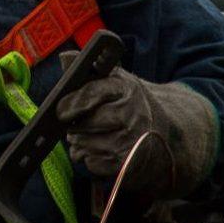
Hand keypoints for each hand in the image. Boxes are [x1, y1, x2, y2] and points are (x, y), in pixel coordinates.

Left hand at [54, 67, 218, 200]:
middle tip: (81, 122)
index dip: (69, 103)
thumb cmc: (129, 104)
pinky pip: (90, 163)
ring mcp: (131, 142)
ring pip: (82, 144)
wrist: (163, 133)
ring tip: (94, 135)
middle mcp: (133, 115)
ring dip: (80, 142)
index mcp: (127, 89)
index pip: (89, 94)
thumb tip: (65, 58)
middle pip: (81, 124)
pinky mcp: (128, 165)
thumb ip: (88, 71)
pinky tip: (103, 150)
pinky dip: (90, 158)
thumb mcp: (114, 81)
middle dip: (74, 124)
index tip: (60, 110)